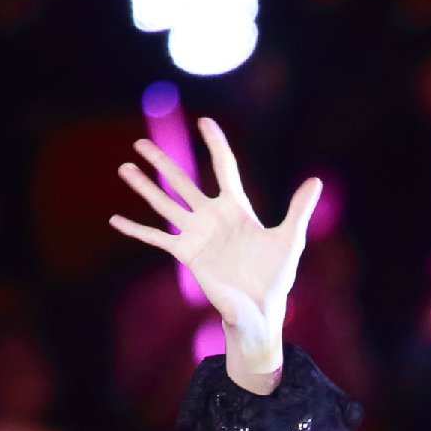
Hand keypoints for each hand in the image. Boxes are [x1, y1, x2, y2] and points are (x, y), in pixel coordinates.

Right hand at [109, 116, 319, 372]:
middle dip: (162, 162)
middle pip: (182, 181)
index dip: (215, 144)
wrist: (259, 309)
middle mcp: (212, 217)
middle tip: (140, 143)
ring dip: (144, 186)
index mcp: (237, 208)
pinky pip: (156, 238)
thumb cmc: (275, 276)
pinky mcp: (186, 254)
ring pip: (165, 203)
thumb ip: (299, 209)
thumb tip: (316, 179)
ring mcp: (196, 234)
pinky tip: (115, 219)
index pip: (223, 167)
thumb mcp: (290, 239)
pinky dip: (136, 229)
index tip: (204, 122)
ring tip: (124, 167)